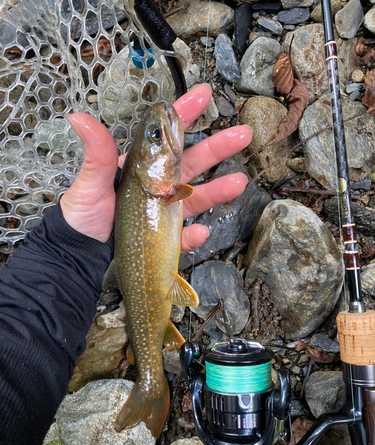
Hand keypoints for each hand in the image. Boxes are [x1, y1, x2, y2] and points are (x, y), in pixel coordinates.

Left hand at [61, 83, 251, 250]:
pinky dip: (194, 235)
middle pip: (192, 163)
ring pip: (197, 197)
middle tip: (242, 134)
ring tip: (239, 181)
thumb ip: (96, 154)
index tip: (203, 95)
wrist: (83, 256)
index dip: (184, 115)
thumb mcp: (90, 184)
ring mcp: (164, 211)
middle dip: (217, 147)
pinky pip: (185, 235)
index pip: (166, 137)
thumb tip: (77, 117)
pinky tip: (199, 232)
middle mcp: (157, 186)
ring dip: (218, 189)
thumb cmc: (83, 218)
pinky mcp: (167, 237)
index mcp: (141, 168)